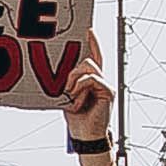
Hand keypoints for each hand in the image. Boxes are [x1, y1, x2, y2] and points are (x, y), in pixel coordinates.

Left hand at [54, 34, 114, 150]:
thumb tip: (57, 75)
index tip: (88, 30)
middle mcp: (100, 80)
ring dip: (74, 80)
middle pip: (87, 60)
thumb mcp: (67, 97)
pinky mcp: (108, 91)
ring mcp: (105, 85)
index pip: (94, 57)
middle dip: (72, 72)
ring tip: (71, 95)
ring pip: (87, 67)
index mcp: (91, 81)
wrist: (85, 136)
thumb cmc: (77, 119)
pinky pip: (91, 79)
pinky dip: (80, 87)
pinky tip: (77, 99)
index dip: (93, 42)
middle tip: (66, 88)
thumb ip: (67, 84)